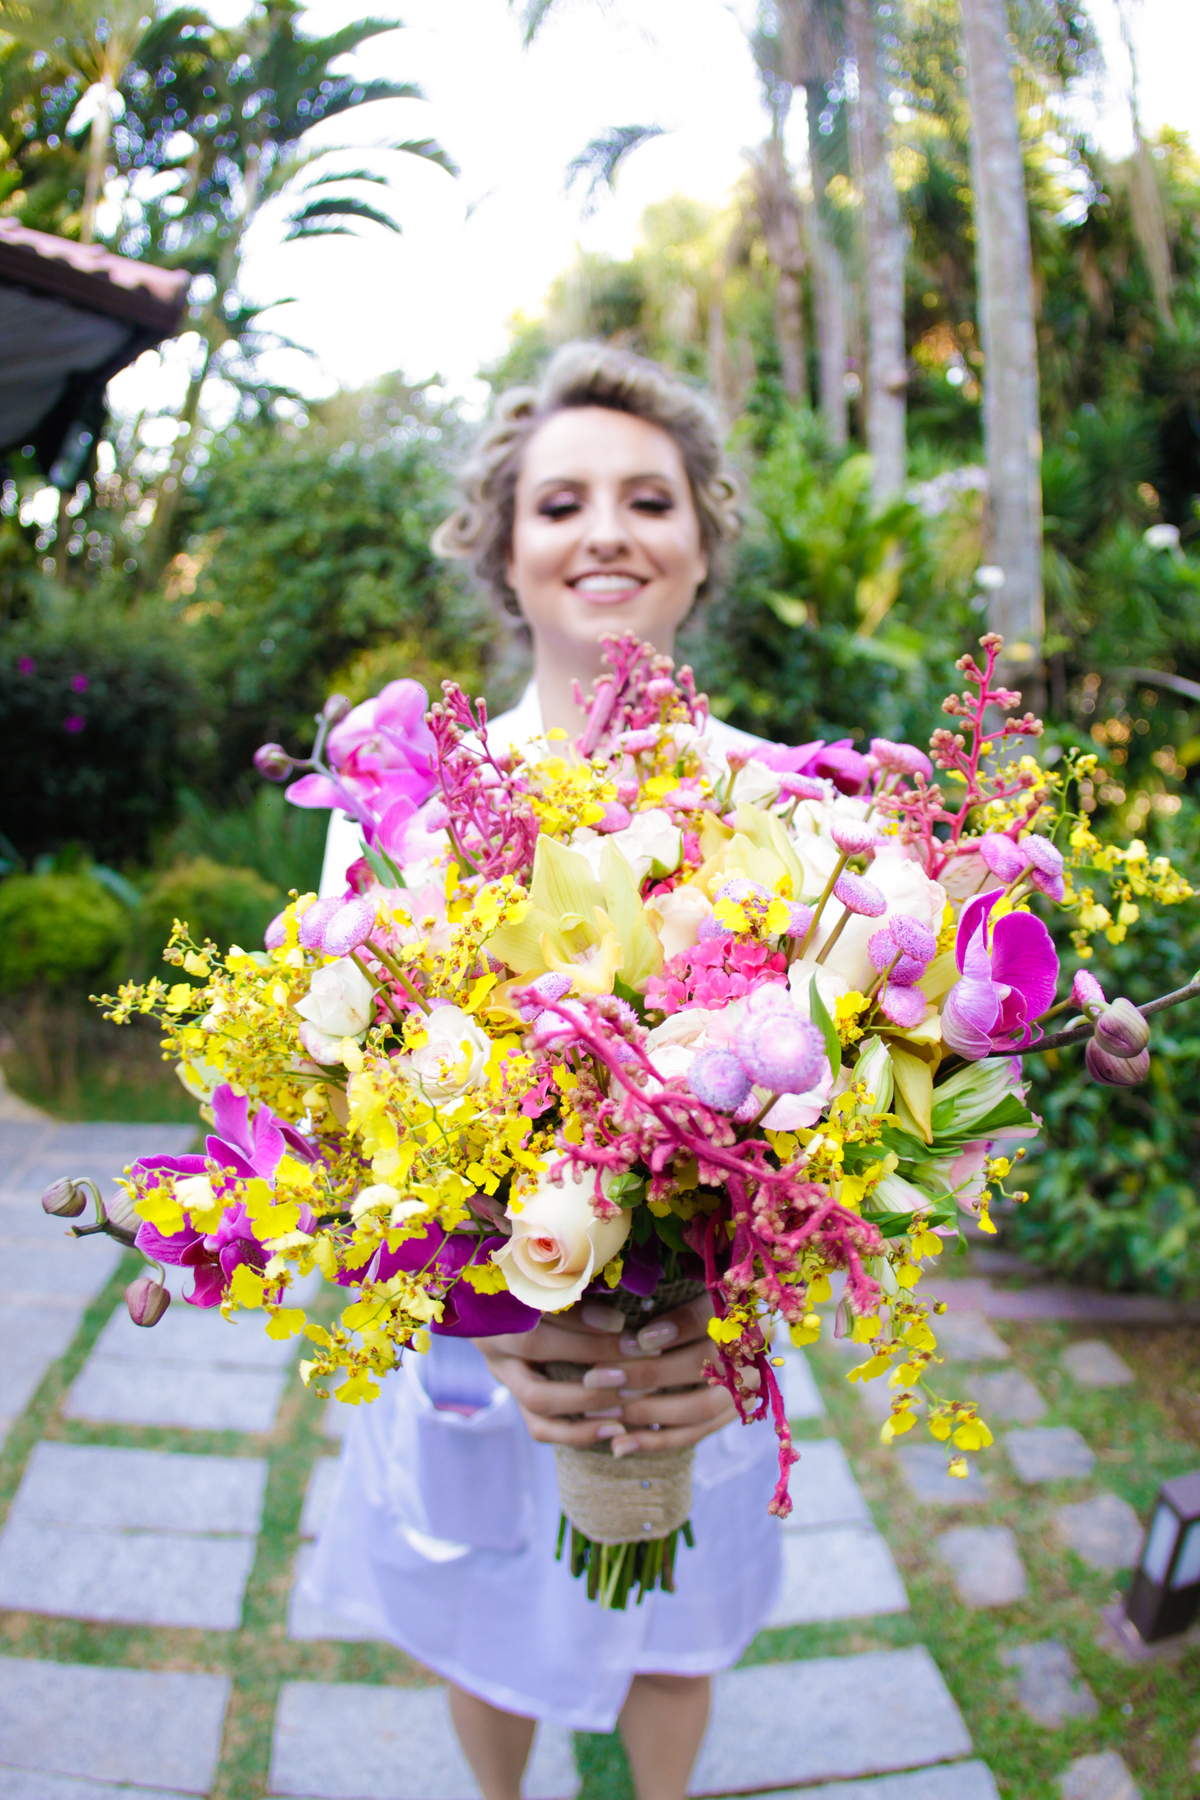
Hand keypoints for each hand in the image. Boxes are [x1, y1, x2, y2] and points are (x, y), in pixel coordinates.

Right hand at [473, 1293, 737, 1457]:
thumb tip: (618, 1322)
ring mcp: (505, 1375)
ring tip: (627, 1407)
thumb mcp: (553, 1282)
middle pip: (536, 1353)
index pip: (542, 1313)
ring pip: (535, 1402)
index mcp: (503, 1301)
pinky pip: (540, 1427)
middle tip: (633, 1373)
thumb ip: (576, 1296)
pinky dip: (577, 1433)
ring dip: (586, 1404)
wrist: (498, 1304)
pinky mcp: (516, 1400)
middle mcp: (496, 1341)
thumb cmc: (539, 1283)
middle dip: (588, 1356)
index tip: (626, 1327)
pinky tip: (614, 1430)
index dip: (585, 1323)